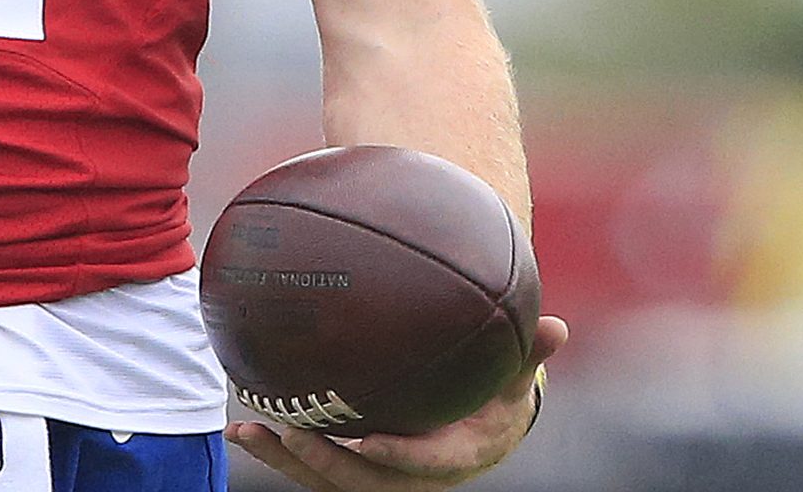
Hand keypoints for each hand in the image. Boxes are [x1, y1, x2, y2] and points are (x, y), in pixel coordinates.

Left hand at [225, 315, 567, 489]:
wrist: (479, 433)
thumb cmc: (495, 398)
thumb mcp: (515, 379)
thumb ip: (528, 356)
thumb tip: (559, 326)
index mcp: (456, 455)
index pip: (426, 462)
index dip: (399, 455)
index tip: (370, 440)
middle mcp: (413, 475)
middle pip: (364, 481)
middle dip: (326, 462)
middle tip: (293, 430)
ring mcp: (380, 477)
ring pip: (330, 481)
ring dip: (287, 461)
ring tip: (249, 432)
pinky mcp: (354, 470)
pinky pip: (314, 469)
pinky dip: (279, 453)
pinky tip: (243, 429)